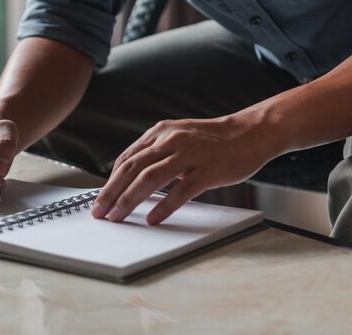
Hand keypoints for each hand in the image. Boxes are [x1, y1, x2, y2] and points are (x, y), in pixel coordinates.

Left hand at [91, 114, 279, 224]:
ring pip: (149, 178)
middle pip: (131, 168)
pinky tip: (152, 219)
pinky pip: (181, 191)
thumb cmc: (213, 140)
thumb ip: (156, 152)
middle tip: (99, 212)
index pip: (126, 159)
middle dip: (111, 193)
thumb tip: (132, 176)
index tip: (100, 199)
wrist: (251, 133)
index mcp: (160, 132)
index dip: (110, 181)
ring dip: (129, 200)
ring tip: (117, 217)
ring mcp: (189, 155)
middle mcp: (170, 141)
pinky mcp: (207, 170)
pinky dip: (164, 206)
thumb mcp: (178, 136)